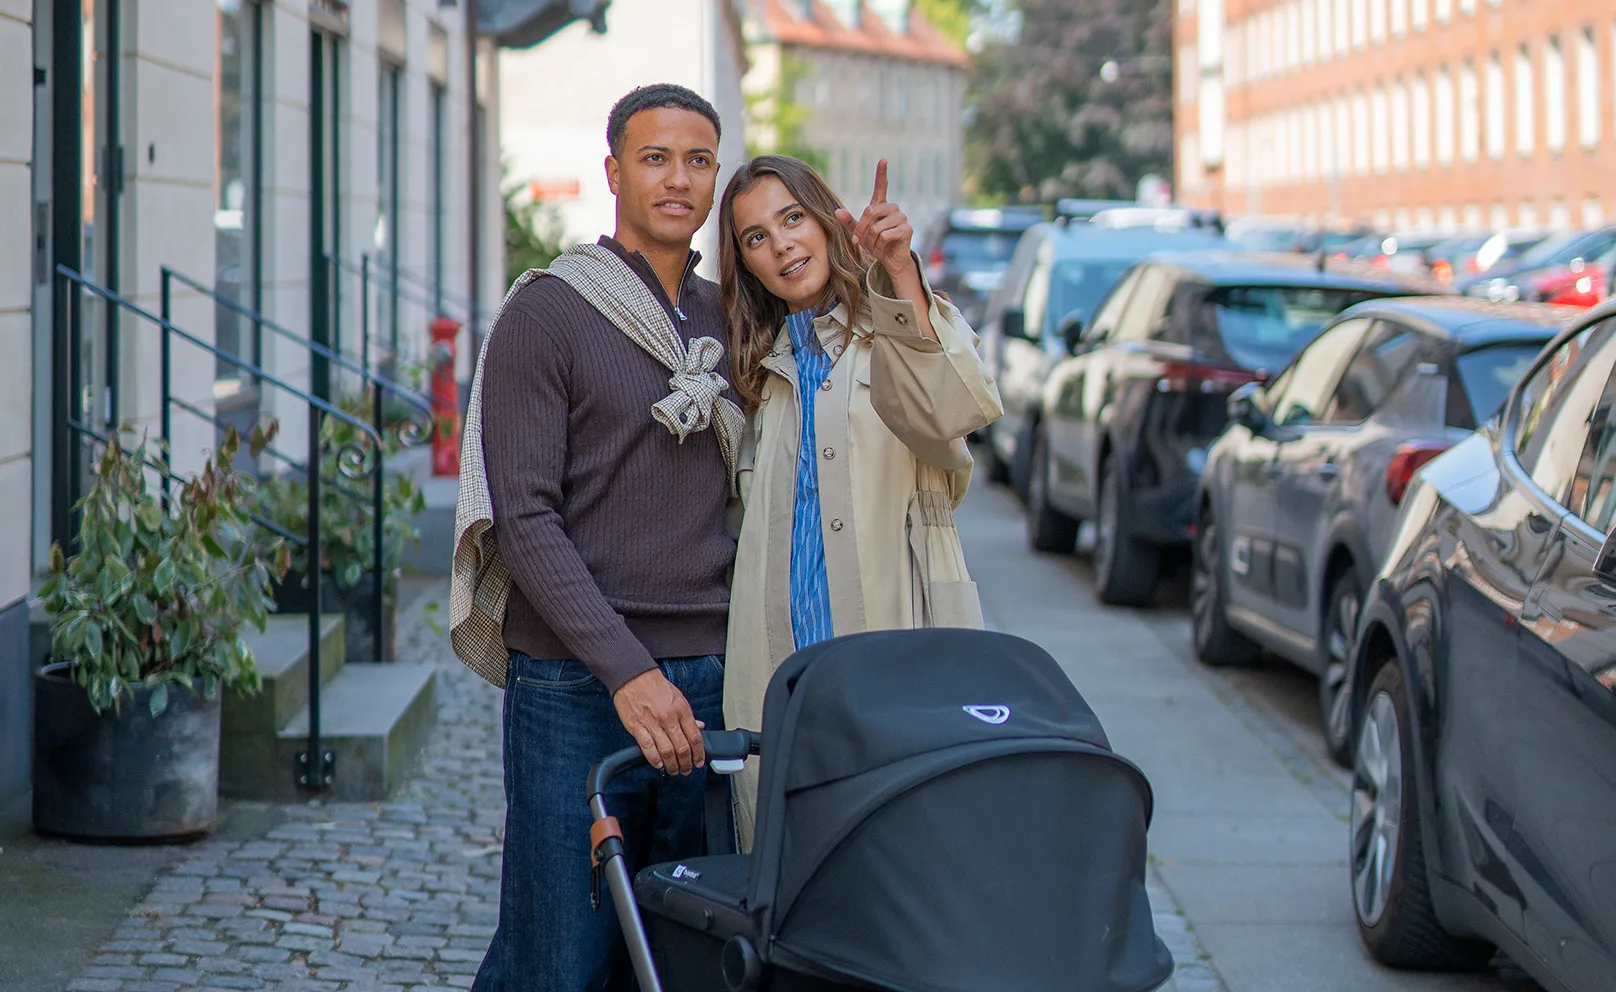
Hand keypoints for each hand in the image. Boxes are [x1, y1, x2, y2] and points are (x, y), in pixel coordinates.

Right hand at [613, 668, 705, 774]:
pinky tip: (658, 764)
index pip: (695, 737)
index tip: (699, 761)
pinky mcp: (636, 726)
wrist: (633, 676)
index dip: (699, 753)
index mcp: (681, 710)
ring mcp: (652, 723)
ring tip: (673, 770)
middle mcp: (669, 717)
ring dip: (672, 765)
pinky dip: (654, 759)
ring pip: (666, 751)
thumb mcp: (678, 697)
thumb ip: (688, 714)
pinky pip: (647, 747)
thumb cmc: (655, 686)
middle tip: (686, 769)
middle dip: (686, 763)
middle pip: (682, 748)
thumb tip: (699, 726)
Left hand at [835, 159, 915, 279]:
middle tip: (858, 240)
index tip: (883, 160)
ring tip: (876, 245)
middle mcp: (893, 208)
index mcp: (881, 206)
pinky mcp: (907, 229)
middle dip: (861, 229)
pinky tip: (885, 246)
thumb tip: (837, 211)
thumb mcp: (859, 233)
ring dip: (871, 240)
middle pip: (870, 212)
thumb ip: (849, 222)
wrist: (889, 260)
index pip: (881, 186)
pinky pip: (886, 235)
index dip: (881, 173)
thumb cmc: (874, 244)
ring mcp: (902, 217)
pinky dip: (880, 244)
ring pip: (877, 227)